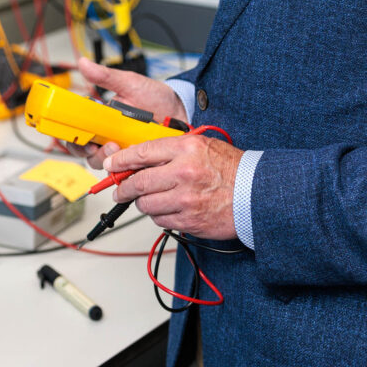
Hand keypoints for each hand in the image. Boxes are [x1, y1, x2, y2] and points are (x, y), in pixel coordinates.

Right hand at [71, 56, 187, 171]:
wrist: (181, 109)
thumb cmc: (155, 97)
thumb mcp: (130, 84)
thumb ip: (106, 77)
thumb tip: (84, 64)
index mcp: (102, 119)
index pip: (79, 134)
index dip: (75, 140)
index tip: (82, 139)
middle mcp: (109, 137)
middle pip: (89, 154)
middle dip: (95, 153)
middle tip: (109, 145)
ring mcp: (124, 151)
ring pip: (107, 165)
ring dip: (112, 160)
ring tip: (124, 147)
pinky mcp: (139, 161)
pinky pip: (128, 171)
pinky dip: (130, 166)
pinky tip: (139, 156)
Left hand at [103, 135, 243, 239]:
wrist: (255, 193)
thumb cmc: (230, 168)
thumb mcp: (201, 145)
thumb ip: (171, 150)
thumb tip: (139, 159)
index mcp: (187, 149)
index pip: (142, 153)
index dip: (121, 160)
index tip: (111, 165)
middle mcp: (184, 173)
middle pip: (138, 182)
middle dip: (124, 187)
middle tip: (120, 190)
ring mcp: (186, 199)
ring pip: (146, 204)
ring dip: (143, 202)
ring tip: (152, 198)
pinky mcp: (189, 220)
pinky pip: (160, 220)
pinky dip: (159, 215)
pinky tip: (169, 208)